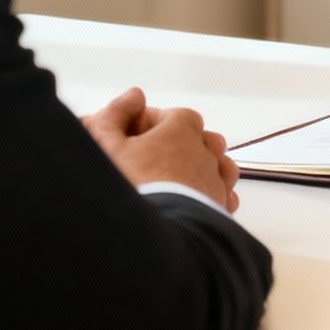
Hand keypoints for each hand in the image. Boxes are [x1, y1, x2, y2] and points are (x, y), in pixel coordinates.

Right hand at [82, 87, 240, 211]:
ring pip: (216, 166)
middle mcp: (207, 150)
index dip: (148, 127)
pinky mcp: (221, 207)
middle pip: (197, 139)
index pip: (170, 116)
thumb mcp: (107, 144)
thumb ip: (116, 114)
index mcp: (183, 127)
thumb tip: (134, 96)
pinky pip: (223, 195)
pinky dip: (210, 196)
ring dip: (197, 170)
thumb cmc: (133, 186)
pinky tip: (191, 204)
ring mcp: (217, 179)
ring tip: (171, 183)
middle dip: (177, 146)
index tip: (131, 140)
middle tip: (150, 162)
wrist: (154, 233)